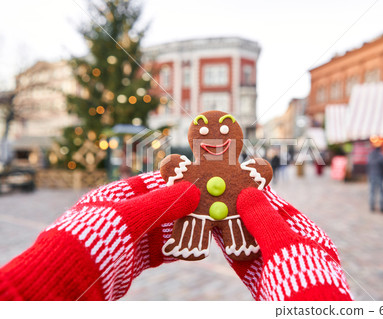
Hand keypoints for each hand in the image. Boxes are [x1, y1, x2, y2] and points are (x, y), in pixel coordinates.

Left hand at [1, 172, 199, 299]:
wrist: (68, 281)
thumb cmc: (93, 237)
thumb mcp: (130, 215)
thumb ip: (162, 203)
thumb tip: (194, 191)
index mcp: (116, 196)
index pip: (150, 183)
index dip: (173, 181)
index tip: (196, 179)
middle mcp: (123, 216)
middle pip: (160, 208)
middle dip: (182, 208)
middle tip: (208, 207)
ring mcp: (128, 238)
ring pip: (162, 230)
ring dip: (182, 231)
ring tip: (205, 229)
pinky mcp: (132, 260)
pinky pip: (159, 252)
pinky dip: (176, 250)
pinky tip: (193, 250)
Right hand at [213, 186, 351, 300]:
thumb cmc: (306, 282)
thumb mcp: (285, 246)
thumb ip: (265, 221)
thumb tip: (248, 193)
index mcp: (307, 235)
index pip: (279, 208)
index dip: (259, 194)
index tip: (239, 180)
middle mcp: (292, 249)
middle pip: (261, 224)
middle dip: (240, 211)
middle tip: (218, 195)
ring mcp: (277, 268)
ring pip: (250, 243)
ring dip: (231, 229)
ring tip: (211, 212)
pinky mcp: (263, 284)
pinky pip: (244, 263)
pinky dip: (229, 250)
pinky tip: (215, 237)